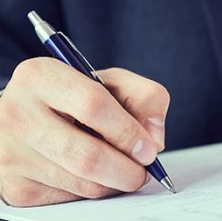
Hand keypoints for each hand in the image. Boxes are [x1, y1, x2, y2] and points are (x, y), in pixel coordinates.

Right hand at [0, 57, 169, 206]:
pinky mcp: (16, 185)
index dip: (128, 132)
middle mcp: (18, 113)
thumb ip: (146, 98)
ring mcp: (12, 153)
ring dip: (114, 182)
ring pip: (84, 184)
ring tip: (119, 167)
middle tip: (142, 170)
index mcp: (42, 77)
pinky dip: (94, 189)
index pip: (93, 106)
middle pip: (87, 156)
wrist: (32, 116)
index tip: (148, 149)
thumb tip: (154, 141)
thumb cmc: (77, 98)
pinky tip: (92, 172)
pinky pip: (71, 198)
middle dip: (127, 170)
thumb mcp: (113, 83)